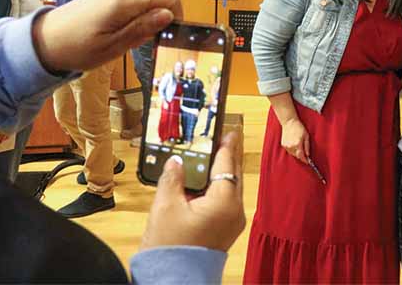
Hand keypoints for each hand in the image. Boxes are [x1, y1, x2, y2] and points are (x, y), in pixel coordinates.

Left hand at [32, 0, 181, 71]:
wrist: (44, 40)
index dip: (176, 17)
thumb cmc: (77, 47)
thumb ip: (143, 28)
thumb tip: (169, 16)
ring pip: (148, 1)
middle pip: (159, 0)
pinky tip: (119, 30)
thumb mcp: (114, 46)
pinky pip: (134, 1)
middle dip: (158, 21)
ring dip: (145, 20)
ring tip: (125, 38)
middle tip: (140, 43)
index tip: (167, 36)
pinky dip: (135, 16)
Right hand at [140, 132, 245, 251]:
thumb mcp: (165, 207)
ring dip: (224, 172)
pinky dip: (219, 188)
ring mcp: (233, 223)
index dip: (226, 146)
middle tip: (224, 139)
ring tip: (214, 156)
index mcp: (224, 202)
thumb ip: (173, 178)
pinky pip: (227, 201)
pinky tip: (207, 182)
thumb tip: (177, 161)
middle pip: (234, 176)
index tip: (229, 131)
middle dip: (228, 157)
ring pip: (231, 188)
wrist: (173, 280)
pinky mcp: (226, 231)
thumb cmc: (169, 246)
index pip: (227, 165)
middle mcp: (235, 211)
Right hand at [280, 118, 308, 162]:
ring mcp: (286, 146)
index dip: (305, 160)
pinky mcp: (283, 145)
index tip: (308, 162)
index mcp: (298, 144)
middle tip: (305, 155)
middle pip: (297, 156)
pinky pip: (289, 150)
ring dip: (297, 153)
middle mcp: (291, 146)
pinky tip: (294, 145)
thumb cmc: (299, 127)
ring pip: (293, 154)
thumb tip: (308, 154)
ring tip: (299, 147)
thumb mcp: (306, 136)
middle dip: (301, 156)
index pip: (301, 156)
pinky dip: (292, 150)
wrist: (289, 122)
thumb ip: (307, 146)